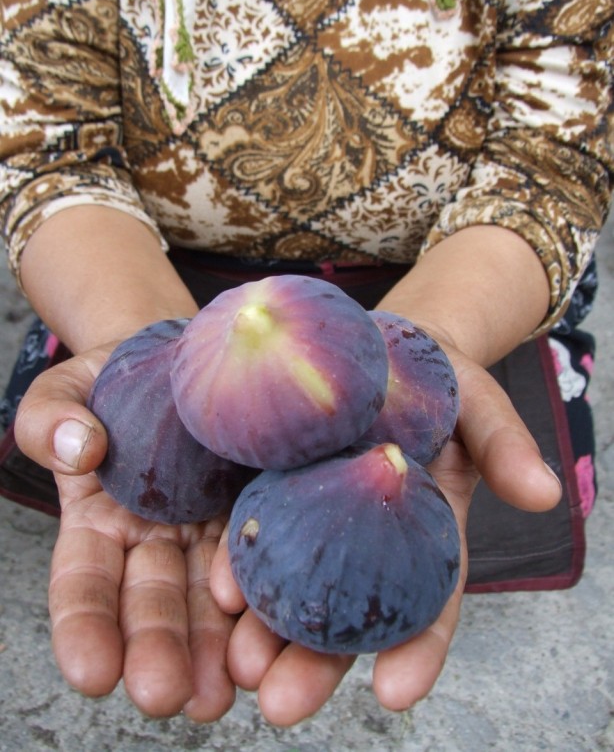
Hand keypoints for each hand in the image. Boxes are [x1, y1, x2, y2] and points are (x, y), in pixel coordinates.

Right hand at [14, 349, 235, 720]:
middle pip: (152, 601)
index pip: (84, 581)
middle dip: (157, 651)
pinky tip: (271, 634)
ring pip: (208, 597)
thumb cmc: (112, 377)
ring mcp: (208, 531)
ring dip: (213, 649)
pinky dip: (264, 596)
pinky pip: (260, 555)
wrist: (177, 356)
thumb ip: (50, 420)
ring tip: (221, 695)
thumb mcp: (67, 389)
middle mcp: (155, 539)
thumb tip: (79, 450)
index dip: (85, 626)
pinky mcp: (253, 511)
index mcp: (98, 519)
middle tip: (169, 697)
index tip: (92, 674)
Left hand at [209, 344, 562, 725]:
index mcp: (423, 529)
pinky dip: (239, 562)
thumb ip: (504, 444)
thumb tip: (544, 494)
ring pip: (292, 583)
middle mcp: (365, 536)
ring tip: (238, 665)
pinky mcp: (273, 484)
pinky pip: (257, 526)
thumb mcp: (477, 401)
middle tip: (281, 704)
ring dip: (265, 629)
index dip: (417, 648)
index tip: (395, 693)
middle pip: (346, 611)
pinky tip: (214, 590)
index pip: (427, 598)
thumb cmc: (436, 375)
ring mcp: (315, 512)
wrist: (378, 343)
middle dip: (316, 662)